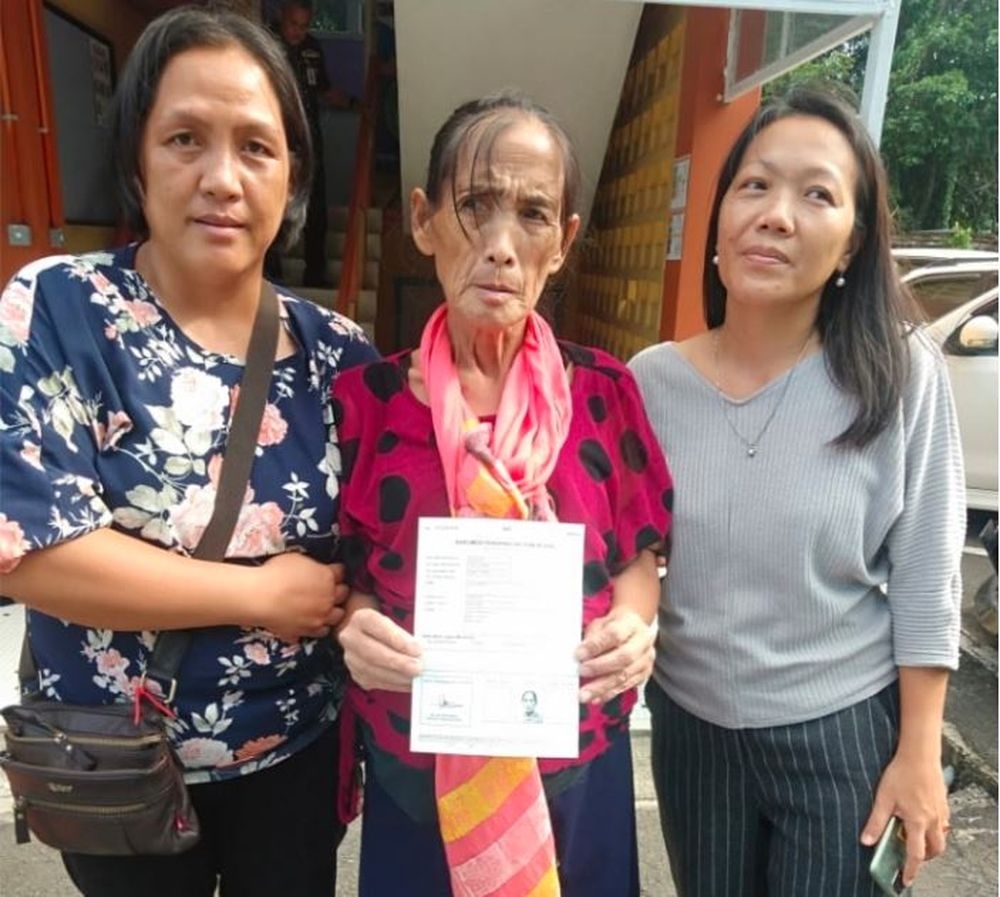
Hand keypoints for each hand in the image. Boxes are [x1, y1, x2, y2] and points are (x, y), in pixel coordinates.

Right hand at [251, 554, 347, 641]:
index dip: (336, 571)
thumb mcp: (298, 559)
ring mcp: (318, 619)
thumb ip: (314, 566)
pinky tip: (308, 623)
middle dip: (338, 591)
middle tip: (329, 589)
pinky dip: (315, 628)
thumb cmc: (276, 573)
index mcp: (327, 579)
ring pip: (335, 618)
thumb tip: (318, 571)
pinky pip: (316, 633)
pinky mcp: (304, 633)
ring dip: (332, 612)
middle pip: (343, 595)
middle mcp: (328, 600)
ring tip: (324, 609)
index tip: (331, 571)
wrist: (260, 598)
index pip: (341, 573)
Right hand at [338, 606, 422, 691]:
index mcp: (361, 618)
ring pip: (373, 671)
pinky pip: (376, 682)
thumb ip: (405, 634)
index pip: (379, 627)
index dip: (398, 639)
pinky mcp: (356, 674)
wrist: (368, 635)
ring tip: (416, 677)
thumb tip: (422, 651)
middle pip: (374, 653)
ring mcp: (351, 658)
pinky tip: (408, 683)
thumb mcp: (394, 622)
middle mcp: (351, 638)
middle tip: (418, 668)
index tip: (417, 649)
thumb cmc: (387, 628)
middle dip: (398, 663)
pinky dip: (395, 684)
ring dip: (398, 676)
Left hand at [575, 607, 653, 703]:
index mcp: (631, 624)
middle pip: (624, 657)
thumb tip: (580, 654)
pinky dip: (609, 693)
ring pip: (625, 675)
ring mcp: (645, 659)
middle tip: (582, 672)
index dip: (596, 645)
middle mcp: (642, 642)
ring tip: (585, 693)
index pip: (614, 634)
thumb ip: (592, 638)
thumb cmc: (613, 627)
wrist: (631, 631)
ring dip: (603, 687)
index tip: (579, 654)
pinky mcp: (643, 675)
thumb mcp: (600, 624)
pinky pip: (626, 687)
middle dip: (600, 667)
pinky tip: (596, 697)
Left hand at [860, 753, 949, 886]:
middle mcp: (933, 820)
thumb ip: (876, 821)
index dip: (910, 870)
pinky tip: (923, 820)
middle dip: (924, 858)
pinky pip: (943, 824)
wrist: (919, 755)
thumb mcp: (883, 798)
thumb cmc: (901, 774)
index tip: (906, 880)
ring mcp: (941, 812)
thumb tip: (866, 840)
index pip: (916, 854)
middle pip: (935, 850)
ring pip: (941, 838)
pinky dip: (935, 829)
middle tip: (912, 858)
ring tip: (916, 840)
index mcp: (918, 822)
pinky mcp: (944, 804)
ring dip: (931, 844)